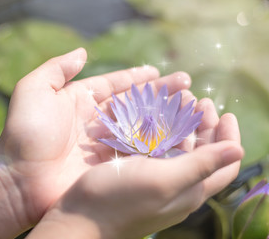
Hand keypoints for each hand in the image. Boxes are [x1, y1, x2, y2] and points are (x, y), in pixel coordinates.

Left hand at [0, 48, 191, 224]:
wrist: (18, 178)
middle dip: (159, 94)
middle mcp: (97, 121)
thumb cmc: (24, 132)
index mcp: (81, 100)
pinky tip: (179, 135)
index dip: (136, 77)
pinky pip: (139, 152)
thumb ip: (57, 68)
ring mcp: (106, 144)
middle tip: (185, 86)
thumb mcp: (33, 90)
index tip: (156, 71)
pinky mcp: (110, 166)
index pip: (115, 85)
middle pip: (134, 103)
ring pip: (142, 126)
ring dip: (165, 116)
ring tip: (188, 106)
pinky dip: (158, 144)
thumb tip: (82, 52)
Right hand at [27, 97, 243, 238]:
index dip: (229, 138)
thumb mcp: (164, 181)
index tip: (226, 112)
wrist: (79, 217)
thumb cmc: (120, 200)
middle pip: (201, 152)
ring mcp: (155, 179)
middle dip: (203, 125)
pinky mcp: (136, 173)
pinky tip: (152, 116)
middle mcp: (177, 185)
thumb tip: (239, 150)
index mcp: (190, 190)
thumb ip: (201, 166)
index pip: (224, 164)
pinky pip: (155, 148)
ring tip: (178, 101)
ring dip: (181, 123)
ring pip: (177, 147)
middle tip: (198, 100)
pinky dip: (158, 130)